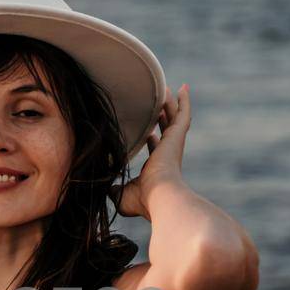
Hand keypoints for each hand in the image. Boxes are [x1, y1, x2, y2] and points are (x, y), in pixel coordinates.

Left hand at [113, 83, 190, 219]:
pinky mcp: (178, 136)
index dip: (152, 138)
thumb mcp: (122, 195)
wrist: (160, 196)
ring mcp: (174, 144)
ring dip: (171, 103)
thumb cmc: (143, 200)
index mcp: (157, 166)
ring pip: (174, 118)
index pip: (155, 148)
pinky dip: (183, 101)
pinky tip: (182, 88)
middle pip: (166, 129)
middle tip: (160, 102)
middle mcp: (168, 153)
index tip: (148, 132)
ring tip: (168, 88)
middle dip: (163, 116)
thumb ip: (114, 190)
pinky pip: (182, 113)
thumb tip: (105, 190)